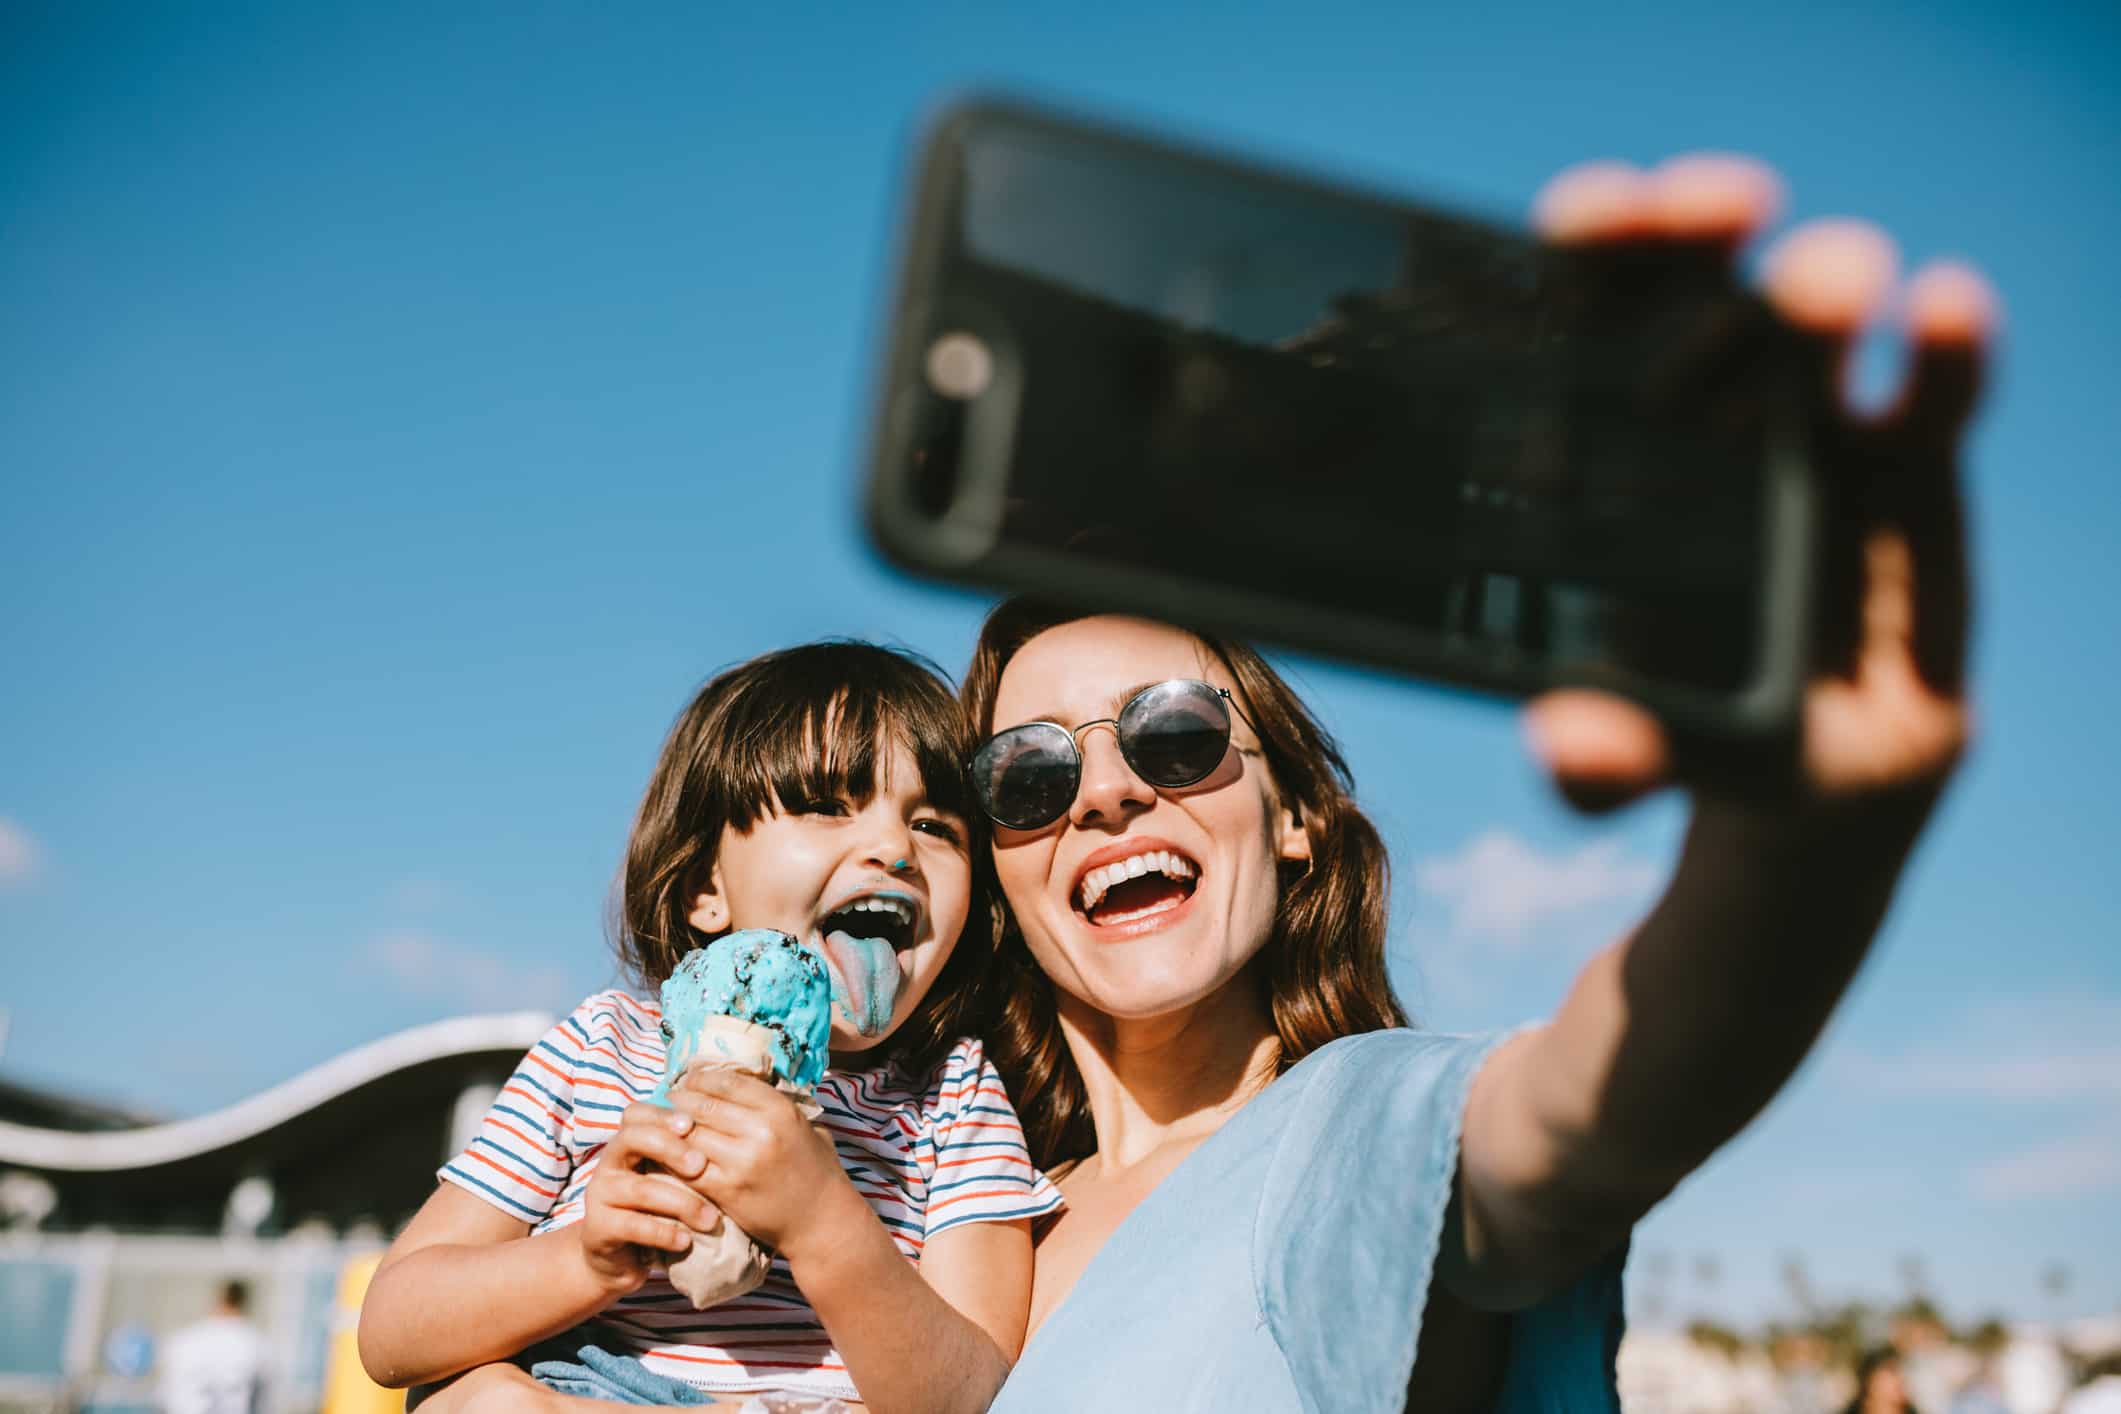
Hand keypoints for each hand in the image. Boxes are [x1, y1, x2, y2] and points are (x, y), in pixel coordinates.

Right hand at [575, 1100, 721, 1296]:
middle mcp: (610, 1162)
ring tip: (711, 1219)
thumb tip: (732, 1128)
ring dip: (681, 1203)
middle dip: (669, 1148)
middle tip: (701, 1165)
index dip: (662, 1115)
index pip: (638, 1114)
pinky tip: (685, 1240)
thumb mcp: (674, 1177)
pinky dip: (663, 1233)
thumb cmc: (660, 1207)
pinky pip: (632, 1226)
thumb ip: (689, 1154)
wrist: (622, 1257)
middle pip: (632, 1139)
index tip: (692, 1124)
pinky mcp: (598, 1228)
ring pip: (641, 1188)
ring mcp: (600, 1194)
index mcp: (628, 1141)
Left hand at [668, 1066, 867, 1266]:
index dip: (702, 1078)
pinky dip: (672, 1159)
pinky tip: (668, 1155)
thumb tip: (741, 1087)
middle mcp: (760, 1131)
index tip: (690, 1080)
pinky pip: (687, 1168)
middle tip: (669, 1100)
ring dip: (672, 1129)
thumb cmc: (816, 1170)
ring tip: (664, 1126)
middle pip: (703, 1105)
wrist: (820, 1221)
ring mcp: (741, 1162)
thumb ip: (774, 1107)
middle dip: (680, 1100)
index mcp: (780, 1110)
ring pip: (690, 1135)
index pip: (728, 1082)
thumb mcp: (804, 1126)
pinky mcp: (726, 1190)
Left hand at [1520, 155, 1995, 815]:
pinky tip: (1942, 311)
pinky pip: (1933, 390)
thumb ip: (1605, 760)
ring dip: (1821, 283)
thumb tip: (1567, 750)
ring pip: (1815, 322)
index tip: (1587, 222)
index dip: (1587, 252)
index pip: (1582, 322)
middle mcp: (1705, 416)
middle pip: (1692, 284)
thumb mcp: (1650, 754)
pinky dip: (1944, 348)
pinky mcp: (1909, 463)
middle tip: (1716, 213)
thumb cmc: (1701, 738)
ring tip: (1829, 296)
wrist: (1816, 785)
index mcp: (1605, 454)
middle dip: (1699, 229)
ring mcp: (1812, 428)